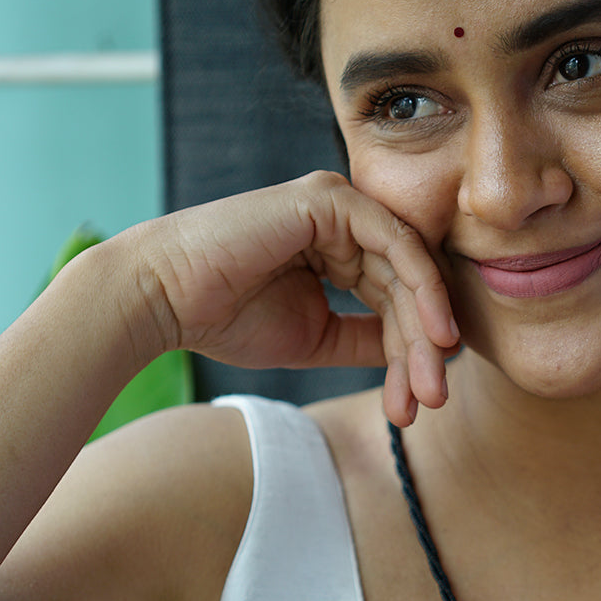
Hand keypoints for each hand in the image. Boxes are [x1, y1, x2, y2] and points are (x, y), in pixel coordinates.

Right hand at [124, 171, 457, 424]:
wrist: (165, 303)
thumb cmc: (226, 319)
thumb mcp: (318, 338)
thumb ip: (368, 339)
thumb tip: (422, 355)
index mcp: (338, 248)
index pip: (393, 298)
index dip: (412, 351)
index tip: (421, 401)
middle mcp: (345, 222)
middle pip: (407, 286)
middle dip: (424, 347)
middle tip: (434, 397)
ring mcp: (339, 205)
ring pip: (407, 268)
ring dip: (424, 330)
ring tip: (430, 383)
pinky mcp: (330, 199)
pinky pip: (394, 241)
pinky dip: (419, 287)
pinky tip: (432, 333)